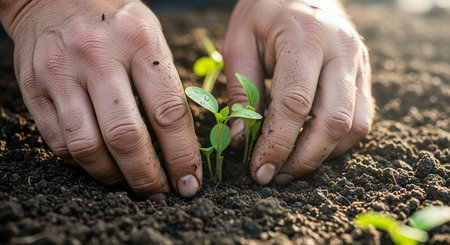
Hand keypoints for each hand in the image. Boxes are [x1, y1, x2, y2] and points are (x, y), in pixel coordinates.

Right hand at [1, 0, 201, 198]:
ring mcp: (61, 72)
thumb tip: (179, 144)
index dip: (182, 155)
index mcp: (139, 43)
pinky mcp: (34, 87)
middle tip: (160, 192)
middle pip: (126, 136)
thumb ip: (165, 86)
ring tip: (129, 184)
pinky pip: (59, 142)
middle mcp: (98, 56)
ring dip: (112, 177)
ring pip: (88, 147)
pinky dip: (83, 163)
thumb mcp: (151, 38)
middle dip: (147, 176)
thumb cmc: (115, 22)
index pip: (168, 112)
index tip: (190, 181)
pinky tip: (100, 164)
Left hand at [223, 0, 372, 184]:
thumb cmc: (264, 13)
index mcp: (305, 38)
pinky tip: (312, 147)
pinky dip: (338, 141)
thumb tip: (240, 140)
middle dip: (304, 158)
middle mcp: (341, 51)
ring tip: (291, 167)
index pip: (295, 103)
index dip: (277, 143)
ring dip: (323, 155)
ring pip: (355, 125)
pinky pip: (361, 118)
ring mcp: (359, 62)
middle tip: (276, 175)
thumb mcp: (240, 43)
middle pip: (333, 121)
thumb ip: (241, 91)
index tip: (260, 169)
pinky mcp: (364, 73)